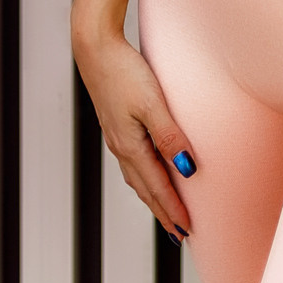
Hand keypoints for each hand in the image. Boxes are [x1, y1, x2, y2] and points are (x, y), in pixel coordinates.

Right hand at [72, 25, 196, 243]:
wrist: (95, 48)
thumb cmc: (125, 72)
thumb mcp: (152, 104)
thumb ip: (170, 137)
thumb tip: (188, 170)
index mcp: (130, 146)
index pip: (157, 187)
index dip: (173, 210)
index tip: (187, 231)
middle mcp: (121, 147)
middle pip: (145, 189)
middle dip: (162, 211)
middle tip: (179, 233)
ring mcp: (117, 136)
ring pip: (138, 177)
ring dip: (153, 196)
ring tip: (166, 210)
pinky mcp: (116, 124)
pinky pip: (133, 161)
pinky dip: (145, 177)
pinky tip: (149, 172)